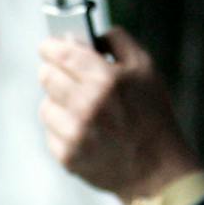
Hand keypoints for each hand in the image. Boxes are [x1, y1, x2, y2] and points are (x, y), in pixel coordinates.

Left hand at [38, 27, 202, 203]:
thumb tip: (87, 34)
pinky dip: (63, 130)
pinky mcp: (67, 156)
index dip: (51, 47)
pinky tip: (84, 133)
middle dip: (55, 73)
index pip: (61, 53)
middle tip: (67, 78)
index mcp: (105, 79)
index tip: (49, 47)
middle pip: (46, 76)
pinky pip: (50, 132)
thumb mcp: (146, 69)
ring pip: (46, 105)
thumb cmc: (153, 118)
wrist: (157, 170)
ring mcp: (74, 133)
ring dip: (59, 104)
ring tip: (82, 111)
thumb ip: (117, 42)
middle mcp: (86, 105)